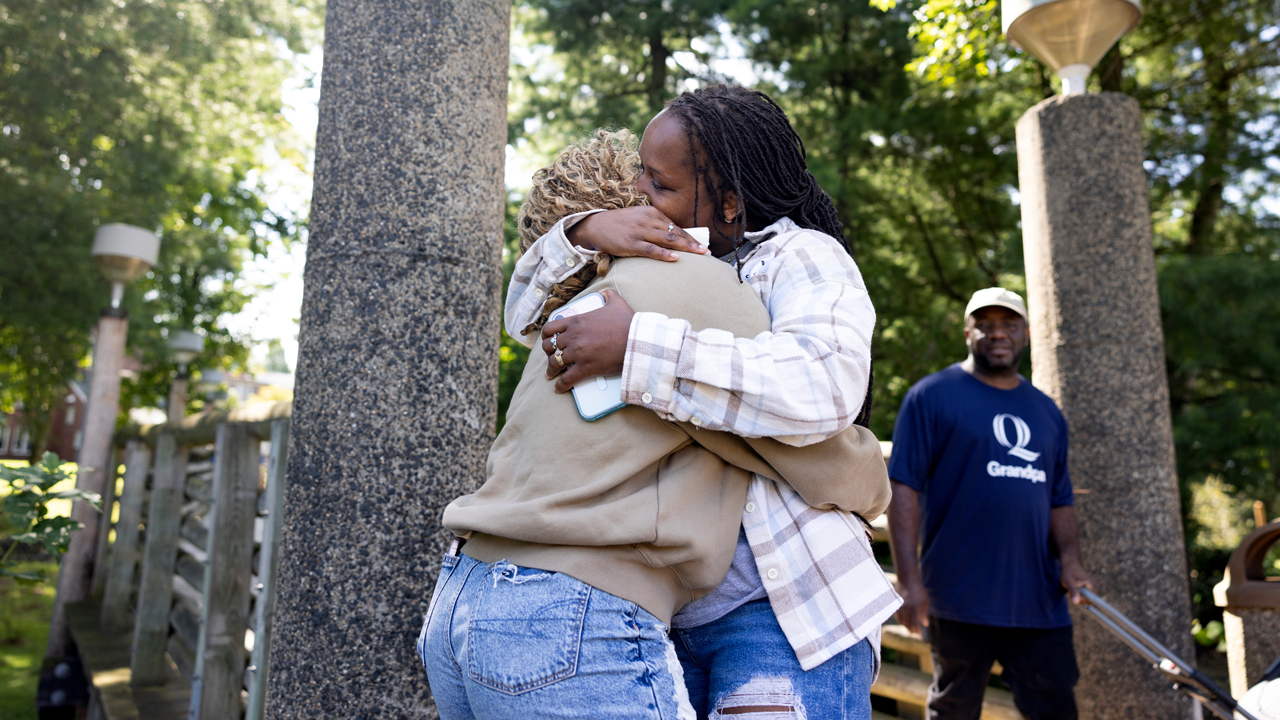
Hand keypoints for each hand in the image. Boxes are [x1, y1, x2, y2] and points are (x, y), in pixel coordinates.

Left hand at [541, 290, 634, 392]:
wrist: (636, 341)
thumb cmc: (628, 323)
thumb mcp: (617, 303)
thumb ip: (608, 296)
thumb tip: (605, 293)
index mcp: (576, 321)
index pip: (550, 328)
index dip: (546, 336)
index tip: (548, 340)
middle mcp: (573, 337)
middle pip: (549, 346)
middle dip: (548, 353)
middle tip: (551, 357)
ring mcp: (577, 353)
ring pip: (555, 363)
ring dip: (551, 370)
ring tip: (551, 374)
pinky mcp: (585, 368)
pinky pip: (566, 379)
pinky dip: (560, 385)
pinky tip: (558, 388)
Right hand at [568, 207, 708, 259]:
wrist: (595, 226)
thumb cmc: (620, 225)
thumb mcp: (639, 219)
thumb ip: (655, 226)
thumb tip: (673, 238)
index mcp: (652, 212)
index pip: (676, 226)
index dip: (691, 237)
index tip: (703, 245)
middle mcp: (648, 220)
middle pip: (675, 233)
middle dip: (693, 243)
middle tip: (708, 252)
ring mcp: (640, 232)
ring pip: (667, 240)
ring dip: (686, 247)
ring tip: (700, 255)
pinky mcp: (631, 244)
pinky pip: (651, 249)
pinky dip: (664, 254)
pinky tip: (675, 258)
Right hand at [895, 575, 929, 633]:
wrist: (907, 579)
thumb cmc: (918, 590)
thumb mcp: (925, 601)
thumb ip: (925, 613)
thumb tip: (926, 625)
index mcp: (914, 607)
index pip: (914, 623)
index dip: (916, 631)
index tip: (919, 634)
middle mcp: (905, 607)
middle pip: (906, 624)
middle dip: (911, 630)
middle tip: (914, 632)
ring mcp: (898, 606)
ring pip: (900, 621)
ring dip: (905, 626)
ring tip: (910, 628)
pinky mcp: (894, 604)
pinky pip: (896, 616)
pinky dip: (900, 620)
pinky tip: (905, 621)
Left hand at [1060, 561, 1095, 604]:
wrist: (1070, 565)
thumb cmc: (1069, 572)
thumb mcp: (1069, 582)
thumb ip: (1073, 592)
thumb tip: (1076, 602)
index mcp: (1092, 585)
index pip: (1091, 601)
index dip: (1081, 600)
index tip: (1074, 594)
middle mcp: (1095, 587)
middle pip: (1088, 600)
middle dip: (1078, 597)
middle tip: (1070, 590)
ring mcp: (1094, 587)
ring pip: (1085, 598)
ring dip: (1077, 595)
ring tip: (1071, 588)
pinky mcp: (1091, 588)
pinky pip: (1085, 596)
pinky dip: (1078, 594)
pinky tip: (1074, 588)